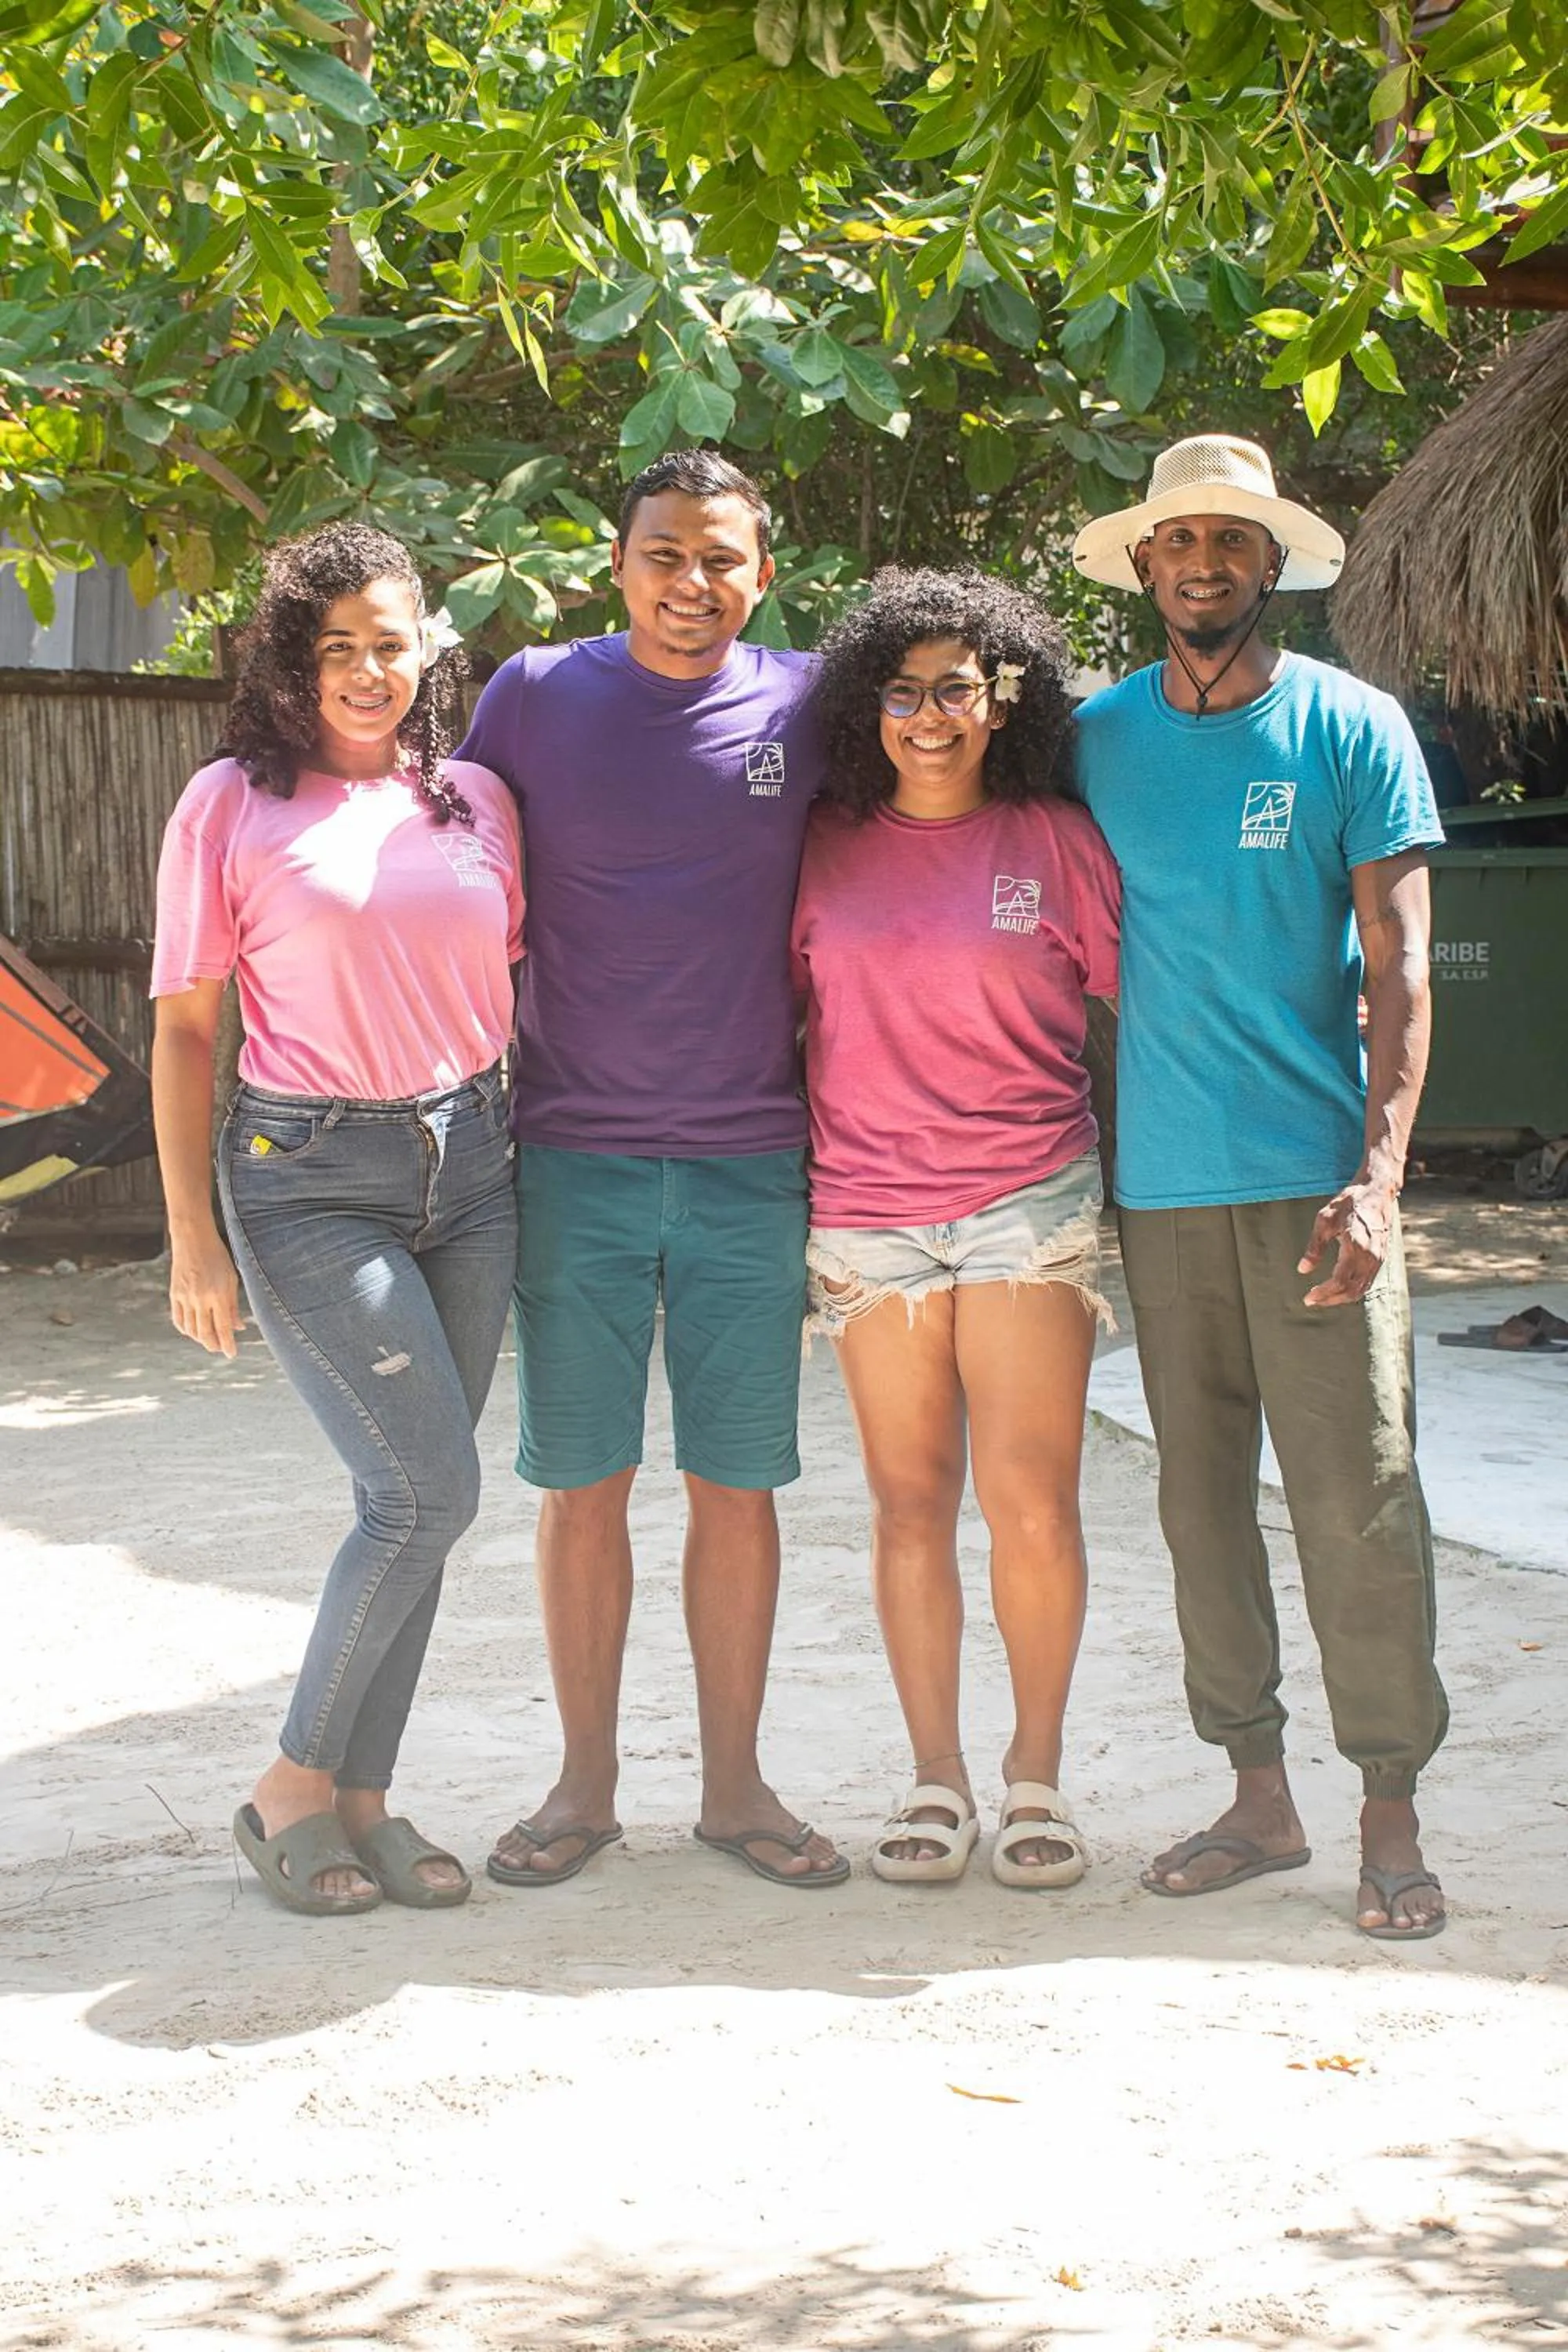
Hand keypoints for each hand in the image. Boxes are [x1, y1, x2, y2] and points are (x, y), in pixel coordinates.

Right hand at [168, 1229, 244, 1357]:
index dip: (228, 1344)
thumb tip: (239, 1328)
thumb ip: (233, 1305)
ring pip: (191, 1330)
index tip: (232, 1354)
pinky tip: (193, 1331)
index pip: (224, 1328)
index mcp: (218, 1295)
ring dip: (200, 1339)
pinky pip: (178, 1320)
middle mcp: (200, 1299)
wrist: (192, 1239)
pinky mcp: (174, 1294)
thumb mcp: (231, 1279)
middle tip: (220, 1349)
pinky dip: (186, 1330)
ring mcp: (185, 1298)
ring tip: (209, 1341)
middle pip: (205, 1333)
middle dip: (214, 1345)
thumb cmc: (217, 1257)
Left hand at [1297, 1178, 1396, 1308]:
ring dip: (1341, 1297)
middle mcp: (1370, 1256)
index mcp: (1355, 1246)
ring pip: (1361, 1289)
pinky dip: (1353, 1290)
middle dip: (1330, 1299)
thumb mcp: (1324, 1219)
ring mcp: (1379, 1258)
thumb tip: (1303, 1270)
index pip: (1340, 1281)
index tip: (1308, 1298)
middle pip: (1351, 1290)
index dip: (1323, 1293)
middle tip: (1312, 1300)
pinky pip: (1368, 1282)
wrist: (1377, 1192)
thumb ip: (1314, 1247)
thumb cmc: (1349, 1202)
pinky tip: (1339, 1288)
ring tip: (1322, 1297)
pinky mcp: (1382, 1258)